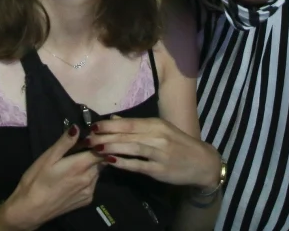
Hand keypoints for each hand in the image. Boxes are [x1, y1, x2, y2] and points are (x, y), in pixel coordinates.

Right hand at [0, 126, 101, 230]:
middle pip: (101, 161)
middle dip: (95, 152)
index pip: (102, 150)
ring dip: (92, 165)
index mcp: (80, 166)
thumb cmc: (36, 180)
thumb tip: (77, 127)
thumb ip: (65, 143)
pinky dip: (89, 177)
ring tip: (76, 162)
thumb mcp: (48, 158)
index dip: (98, 142)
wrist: (31, 210)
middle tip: (81, 147)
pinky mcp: (86, 200)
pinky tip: (74, 178)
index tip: (91, 136)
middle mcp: (90, 179)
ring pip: (97, 172)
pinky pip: (93, 184)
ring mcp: (89, 191)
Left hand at [88, 116, 222, 188]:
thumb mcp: (160, 129)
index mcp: (156, 124)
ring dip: (112, 148)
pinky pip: (139, 165)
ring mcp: (159, 153)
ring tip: (95, 148)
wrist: (201, 162)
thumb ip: (137, 125)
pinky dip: (125, 163)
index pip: (128, 123)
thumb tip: (113, 119)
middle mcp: (158, 136)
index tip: (92, 126)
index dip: (109, 125)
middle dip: (105, 136)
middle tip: (87, 138)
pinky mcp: (160, 170)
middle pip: (127, 135)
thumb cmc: (178, 143)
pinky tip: (111, 162)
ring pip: (132, 148)